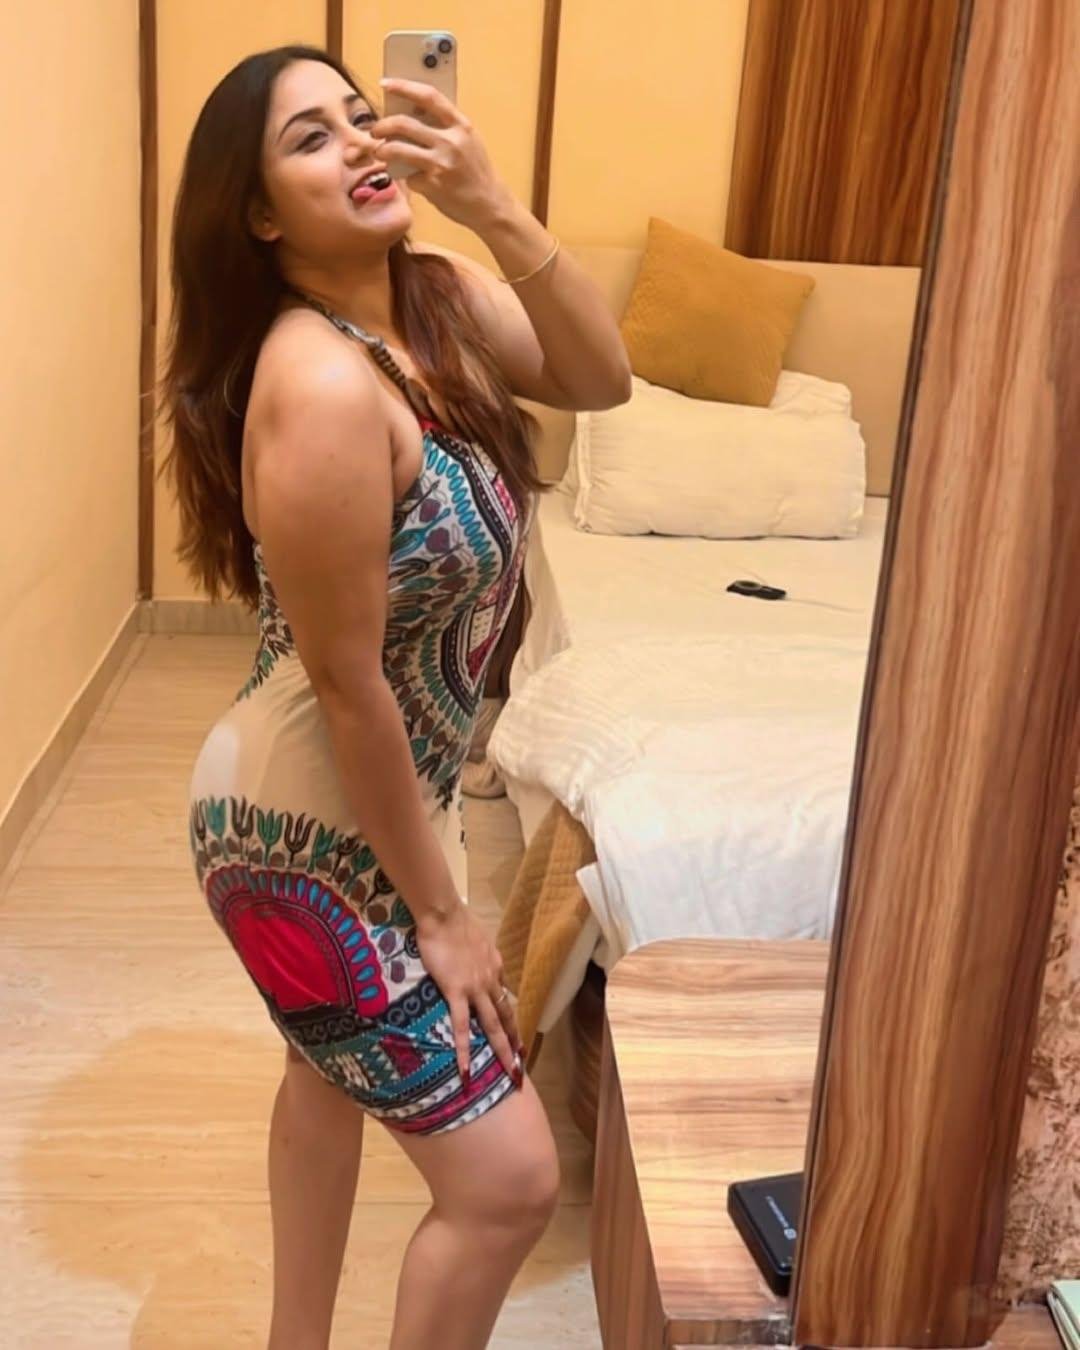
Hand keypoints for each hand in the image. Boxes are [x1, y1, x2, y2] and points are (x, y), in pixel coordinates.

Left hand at [373, 78, 511, 230]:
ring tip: (380, 153)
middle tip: (376, 131)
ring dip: (382, 150)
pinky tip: (412, 179)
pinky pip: (408, 177)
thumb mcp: (469, 141)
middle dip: (382, 125)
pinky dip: (406, 178)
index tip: (386, 83)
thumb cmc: (477, 172)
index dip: (404, 86)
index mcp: (461, 126)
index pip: (428, 96)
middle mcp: (451, 142)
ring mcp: (441, 164)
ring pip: (397, 149)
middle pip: (404, 123)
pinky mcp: (433, 186)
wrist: (491, 205)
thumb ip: (446, 126)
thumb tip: (413, 112)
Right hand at [415, 901, 524, 1089]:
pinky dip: (464, 1050)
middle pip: (506, 1016)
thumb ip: (480, 953)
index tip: (515, 1033)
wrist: (444, 915)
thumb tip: (480, 958)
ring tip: (510, 1073)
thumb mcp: (477, 938)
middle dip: (515, 1042)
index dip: (511, 1017)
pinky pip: (462, 1026)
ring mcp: (476, 988)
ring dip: (503, 1050)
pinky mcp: (456, 991)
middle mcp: (492, 980)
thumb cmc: (455, 921)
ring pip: (493, 1025)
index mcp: (495, 966)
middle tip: (522, 1064)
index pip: (505, 997)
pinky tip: (466, 1070)